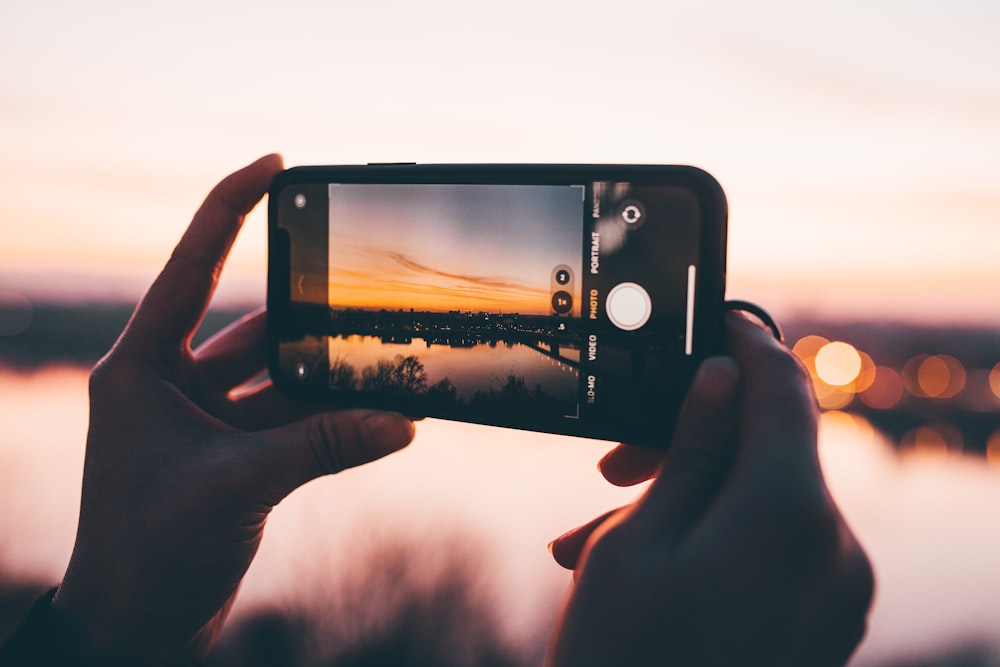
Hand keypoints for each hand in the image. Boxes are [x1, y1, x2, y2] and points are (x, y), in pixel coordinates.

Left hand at [50, 155, 414, 664]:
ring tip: (381, 352)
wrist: (134, 631)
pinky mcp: (234, 457)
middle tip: (356, 278)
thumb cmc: (147, 555)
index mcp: (141, 368)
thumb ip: (323, 447)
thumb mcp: (238, 487)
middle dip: (305, 310)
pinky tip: (376, 409)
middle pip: (249, 325)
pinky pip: (293, 422)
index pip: (190, 267)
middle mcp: (170, 384)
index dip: (230, 209)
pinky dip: (332, 418)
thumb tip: (403, 420)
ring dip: (328, 373)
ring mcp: (204, 422)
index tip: (274, 165)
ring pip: (279, 378)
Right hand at [546, 316, 873, 666]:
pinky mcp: (830, 621)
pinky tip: (649, 563)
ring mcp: (842, 593)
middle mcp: (837, 550)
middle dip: (693, 441)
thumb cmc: (622, 657)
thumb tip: (721, 376)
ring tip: (600, 536)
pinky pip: (779, 546)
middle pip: (772, 449)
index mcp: (790, 515)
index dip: (750, 347)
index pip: (784, 392)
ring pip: (766, 500)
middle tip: (613, 464)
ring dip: (692, 497)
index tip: (722, 320)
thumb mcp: (639, 539)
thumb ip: (691, 449)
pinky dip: (719, 536)